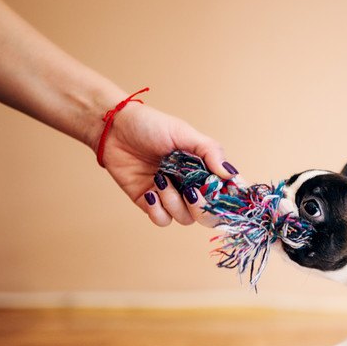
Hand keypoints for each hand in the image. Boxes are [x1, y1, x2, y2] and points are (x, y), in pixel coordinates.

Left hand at [96, 102, 237, 226]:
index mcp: (204, 169)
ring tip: (161, 179)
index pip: (226, 192)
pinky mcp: (150, 203)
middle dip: (203, 208)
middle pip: (209, 215)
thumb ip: (210, 152)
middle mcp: (191, 185)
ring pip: (185, 218)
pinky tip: (150, 191)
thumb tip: (231, 174)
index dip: (230, 199)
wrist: (114, 128)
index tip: (228, 195)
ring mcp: (171, 196)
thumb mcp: (185, 133)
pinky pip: (162, 220)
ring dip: (174, 202)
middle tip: (192, 192)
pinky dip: (158, 210)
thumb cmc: (151, 125)